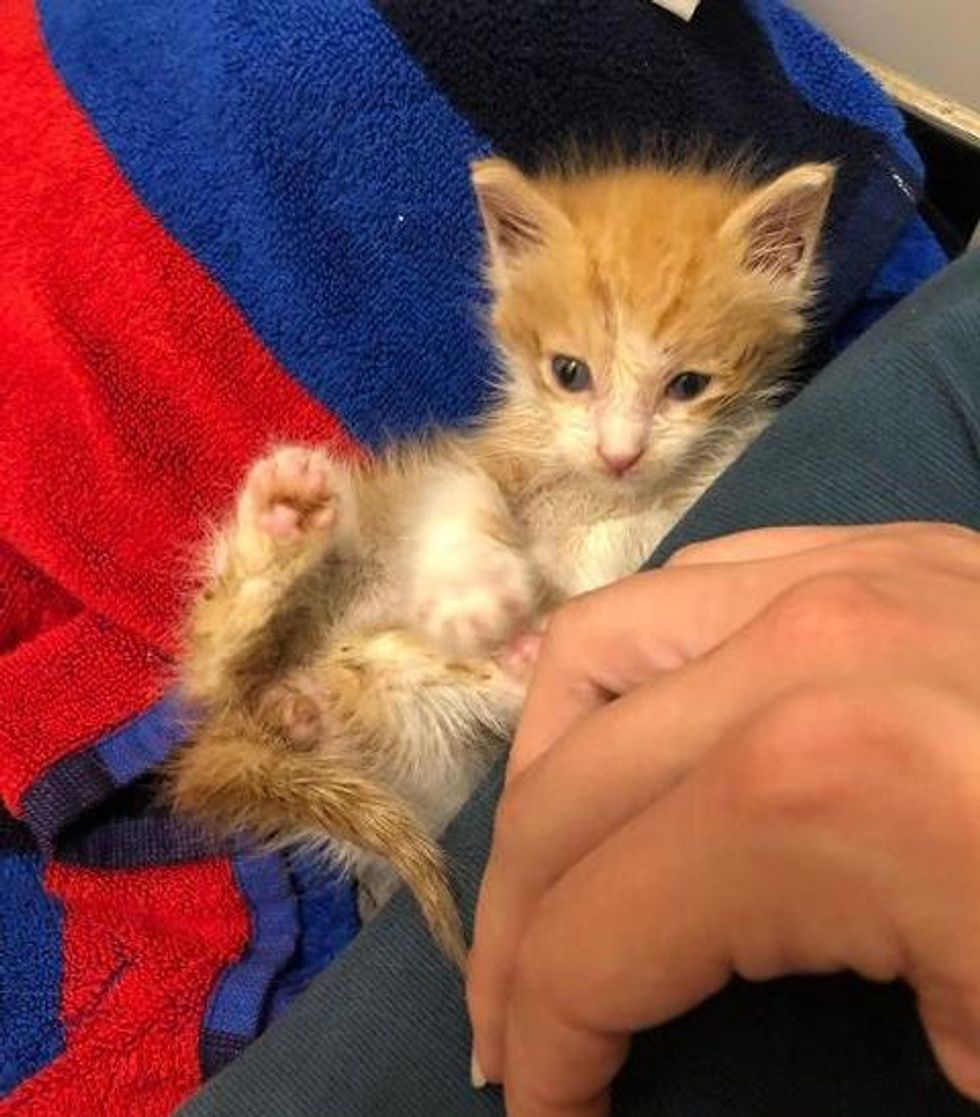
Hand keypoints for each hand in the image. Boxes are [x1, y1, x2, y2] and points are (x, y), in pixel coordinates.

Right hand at [467, 523, 979, 1115]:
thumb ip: (779, 1058)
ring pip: (597, 648)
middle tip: (523, 1021)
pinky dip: (642, 673)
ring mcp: (847, 574)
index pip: (593, 931)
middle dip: (515, 927)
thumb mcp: (977, 1062)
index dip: (544, 1043)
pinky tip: (658, 742)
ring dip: (552, 772)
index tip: (541, 1107)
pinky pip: (695, 589)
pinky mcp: (888, 551)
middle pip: (563, 790)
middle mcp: (805, 645)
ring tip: (568, 869)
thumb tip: (640, 1053)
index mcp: (820, 790)